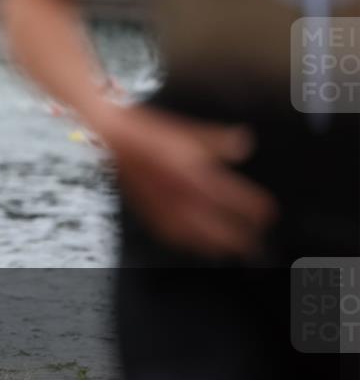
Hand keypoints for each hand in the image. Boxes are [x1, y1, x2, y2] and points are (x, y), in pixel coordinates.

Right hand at [93, 104, 276, 259]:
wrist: (111, 138)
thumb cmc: (147, 130)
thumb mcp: (187, 129)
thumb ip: (218, 140)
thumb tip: (245, 144)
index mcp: (193, 173)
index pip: (233, 199)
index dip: (253, 208)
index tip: (267, 214)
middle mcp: (180, 195)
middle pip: (217, 226)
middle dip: (239, 238)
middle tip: (255, 245)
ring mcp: (162, 206)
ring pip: (194, 236)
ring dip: (214, 245)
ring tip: (228, 251)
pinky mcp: (147, 210)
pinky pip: (170, 235)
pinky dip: (186, 244)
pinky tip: (191, 245)